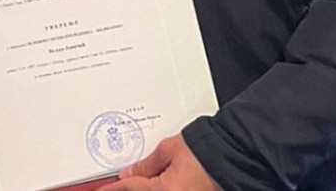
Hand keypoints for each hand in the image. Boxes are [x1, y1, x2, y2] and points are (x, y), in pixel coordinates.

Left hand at [97, 135, 220, 190]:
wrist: (232, 155)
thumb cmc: (204, 150)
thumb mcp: (168, 150)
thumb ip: (146, 165)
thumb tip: (129, 174)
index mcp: (167, 190)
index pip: (132, 188)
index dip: (114, 188)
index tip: (102, 190)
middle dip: (129, 188)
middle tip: (118, 184)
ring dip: (145, 187)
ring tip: (135, 181)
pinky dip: (157, 188)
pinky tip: (152, 183)